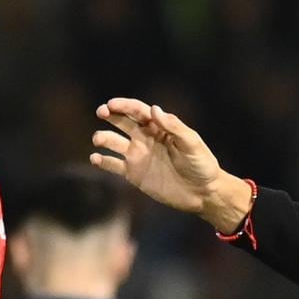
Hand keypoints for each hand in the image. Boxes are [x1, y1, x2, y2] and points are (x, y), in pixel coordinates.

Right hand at [91, 97, 253, 234]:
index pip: (138, 111)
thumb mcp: (192, 143)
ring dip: (103, 138)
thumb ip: (173, 126)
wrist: (202, 193)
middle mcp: (145, 139)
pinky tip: (95, 159)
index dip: (124, 105)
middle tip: (101, 112)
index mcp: (159, 128)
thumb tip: (154, 109)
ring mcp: (138, 156)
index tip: (112, 104)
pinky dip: (102, 161)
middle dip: (110, 114)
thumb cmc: (201, 164)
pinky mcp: (134, 174)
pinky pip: (113, 165)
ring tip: (98, 139)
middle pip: (122, 122)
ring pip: (113, 142)